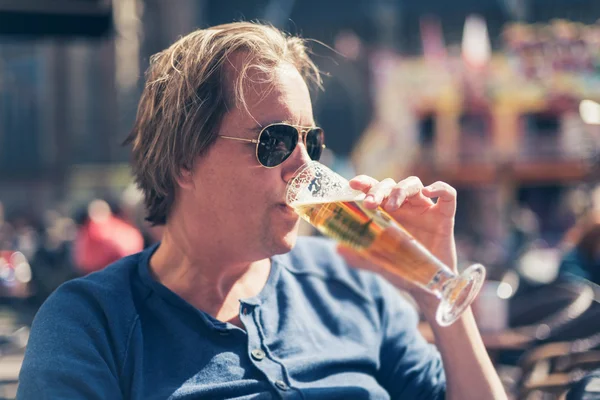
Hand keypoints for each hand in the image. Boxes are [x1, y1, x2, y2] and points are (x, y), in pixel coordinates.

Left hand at [336, 175, 457, 310]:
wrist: (429, 285)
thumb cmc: (403, 268)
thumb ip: (359, 256)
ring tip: (392, 206)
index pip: (374, 189)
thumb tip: (338, 248)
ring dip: (401, 190)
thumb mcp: (378, 262)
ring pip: (414, 184)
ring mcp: (425, 209)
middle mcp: (405, 206)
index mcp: (387, 212)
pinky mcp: (444, 217)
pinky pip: (448, 195)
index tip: (353, 184)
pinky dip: (439, 188)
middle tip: (370, 204)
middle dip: (379, 190)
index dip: (364, 182)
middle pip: (391, 185)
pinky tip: (428, 192)